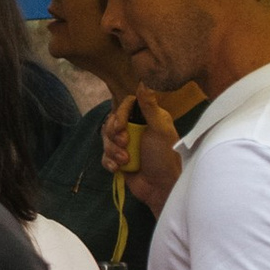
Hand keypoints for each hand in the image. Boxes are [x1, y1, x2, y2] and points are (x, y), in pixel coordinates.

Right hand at [103, 91, 180, 208]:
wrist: (161, 188)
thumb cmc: (165, 157)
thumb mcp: (160, 129)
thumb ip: (150, 106)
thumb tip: (144, 81)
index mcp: (147, 118)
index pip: (124, 106)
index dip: (119, 115)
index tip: (121, 126)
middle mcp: (135, 129)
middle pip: (111, 122)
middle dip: (114, 135)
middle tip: (125, 144)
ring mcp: (126, 146)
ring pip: (105, 140)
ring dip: (112, 151)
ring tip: (126, 161)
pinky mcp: (119, 161)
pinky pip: (104, 156)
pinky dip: (109, 162)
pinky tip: (118, 169)